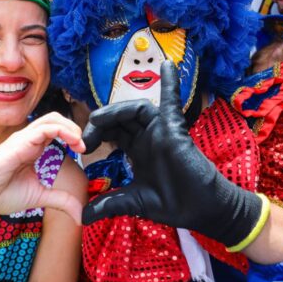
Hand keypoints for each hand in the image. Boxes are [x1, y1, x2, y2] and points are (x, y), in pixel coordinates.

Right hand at [0, 112, 85, 223]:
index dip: (73, 136)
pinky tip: (71, 142)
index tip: (83, 150)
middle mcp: (28, 140)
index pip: (56, 130)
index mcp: (33, 148)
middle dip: (74, 127)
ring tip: (79, 142)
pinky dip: (61, 131)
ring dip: (70, 127)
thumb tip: (80, 214)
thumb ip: (60, 200)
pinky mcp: (18, 143)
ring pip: (50, 119)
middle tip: (83, 145)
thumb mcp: (39, 197)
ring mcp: (22, 139)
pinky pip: (42, 129)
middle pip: (55, 119)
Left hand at [82, 61, 262, 246]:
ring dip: (116, 110)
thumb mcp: (133, 202)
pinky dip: (171, 83)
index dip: (96, 134)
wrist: (199, 209)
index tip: (84, 147)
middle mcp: (147, 136)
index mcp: (137, 149)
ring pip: (135, 109)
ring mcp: (161, 130)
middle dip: (100, 123)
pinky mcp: (174, 128)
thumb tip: (83, 216)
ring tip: (99, 119)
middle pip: (119, 118)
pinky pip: (172, 102)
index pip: (112, 132)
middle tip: (86, 137)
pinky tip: (168, 65)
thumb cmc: (172, 203)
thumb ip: (109, 204)